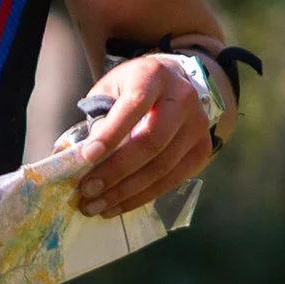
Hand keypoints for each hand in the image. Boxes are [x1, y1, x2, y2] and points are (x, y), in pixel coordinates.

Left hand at [73, 52, 223, 218]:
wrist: (173, 84)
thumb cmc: (132, 88)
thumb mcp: (111, 90)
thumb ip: (99, 117)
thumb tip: (82, 159)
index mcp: (154, 77)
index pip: (134, 106)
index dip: (111, 133)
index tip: (86, 157)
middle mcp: (183, 99)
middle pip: (151, 142)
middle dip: (116, 171)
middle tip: (87, 191)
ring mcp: (197, 127)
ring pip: (162, 168)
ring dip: (126, 192)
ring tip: (97, 206)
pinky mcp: (202, 150)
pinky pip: (172, 180)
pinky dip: (142, 197)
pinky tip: (118, 205)